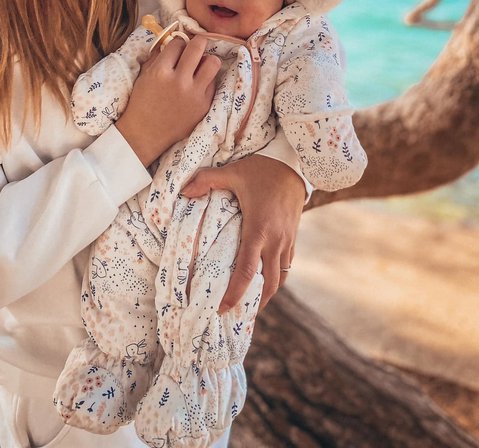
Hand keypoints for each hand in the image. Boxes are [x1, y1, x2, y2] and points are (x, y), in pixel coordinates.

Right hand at [116, 36, 220, 167]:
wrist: (145, 134)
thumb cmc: (142, 102)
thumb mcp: (144, 75)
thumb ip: (158, 56)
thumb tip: (173, 40)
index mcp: (161, 72)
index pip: (178, 43)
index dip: (178, 42)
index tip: (178, 47)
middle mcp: (179, 81)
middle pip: (199, 46)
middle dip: (198, 42)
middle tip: (196, 46)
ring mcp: (194, 94)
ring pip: (213, 63)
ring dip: (207, 60)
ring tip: (201, 66)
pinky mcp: (204, 106)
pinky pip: (213, 84)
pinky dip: (206, 81)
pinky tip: (197, 85)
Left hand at [181, 156, 304, 311]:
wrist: (294, 163)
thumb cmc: (262, 169)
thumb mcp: (233, 173)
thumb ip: (207, 181)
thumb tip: (184, 192)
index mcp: (258, 230)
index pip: (247, 271)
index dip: (235, 294)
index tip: (223, 309)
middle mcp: (275, 240)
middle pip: (269, 283)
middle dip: (255, 303)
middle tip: (238, 314)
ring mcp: (287, 240)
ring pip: (281, 277)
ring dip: (268, 291)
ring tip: (252, 301)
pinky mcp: (293, 236)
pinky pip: (287, 264)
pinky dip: (277, 275)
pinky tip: (266, 277)